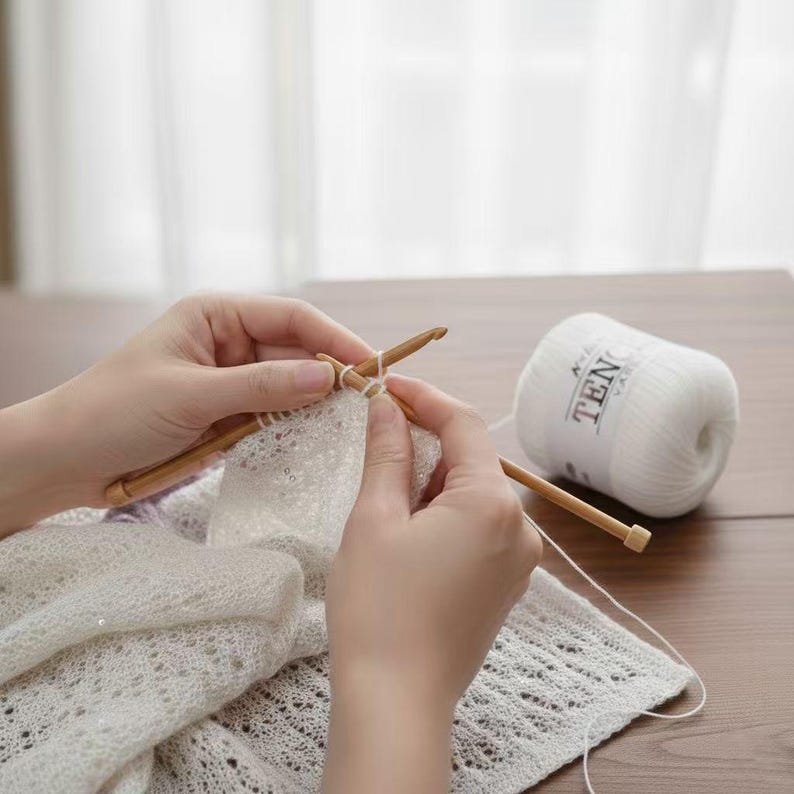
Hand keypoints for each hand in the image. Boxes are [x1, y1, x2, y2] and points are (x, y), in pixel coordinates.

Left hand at [0, 294, 370, 535]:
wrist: (65, 459)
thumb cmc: (113, 411)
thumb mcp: (189, 395)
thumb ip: (260, 387)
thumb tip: (326, 378)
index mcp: (216, 315)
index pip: (292, 318)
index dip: (335, 340)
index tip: (371, 367)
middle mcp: (228, 342)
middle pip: (297, 351)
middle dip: (331, 374)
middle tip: (371, 402)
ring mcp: (230, 381)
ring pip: (289, 387)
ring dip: (316, 404)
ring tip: (354, 423)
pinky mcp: (227, 415)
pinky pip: (273, 416)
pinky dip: (295, 427)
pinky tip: (318, 438)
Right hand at [322, 375, 541, 792]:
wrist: (396, 701)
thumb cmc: (379, 610)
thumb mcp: (374, 519)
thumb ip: (388, 452)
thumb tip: (386, 406)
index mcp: (490, 504)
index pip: (463, 424)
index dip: (424, 397)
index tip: (387, 385)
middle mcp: (519, 528)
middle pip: (472, 459)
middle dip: (425, 444)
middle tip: (377, 442)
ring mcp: (518, 559)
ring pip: (473, 494)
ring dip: (432, 482)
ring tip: (386, 507)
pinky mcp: (506, 583)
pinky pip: (480, 527)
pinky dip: (446, 514)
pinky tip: (409, 535)